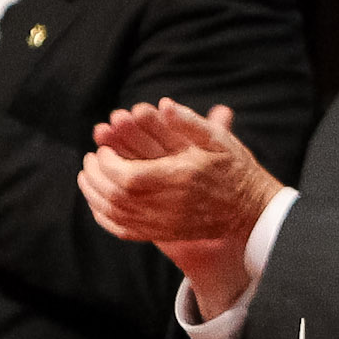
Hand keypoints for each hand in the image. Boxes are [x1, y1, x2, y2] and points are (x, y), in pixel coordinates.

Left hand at [76, 101, 284, 248]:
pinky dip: (104, 216)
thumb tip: (163, 105)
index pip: (128, 176)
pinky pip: (123, 229)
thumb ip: (190, 122)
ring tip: (88, 175)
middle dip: (95, 175)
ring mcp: (164, 223)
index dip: (108, 162)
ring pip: (115, 214)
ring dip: (93, 194)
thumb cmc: (235, 170)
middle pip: (116, 196)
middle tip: (90, 157)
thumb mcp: (219, 140)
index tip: (103, 147)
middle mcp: (169, 205)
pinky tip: (98, 202)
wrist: (251, 210)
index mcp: (179, 178)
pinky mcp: (162, 233)